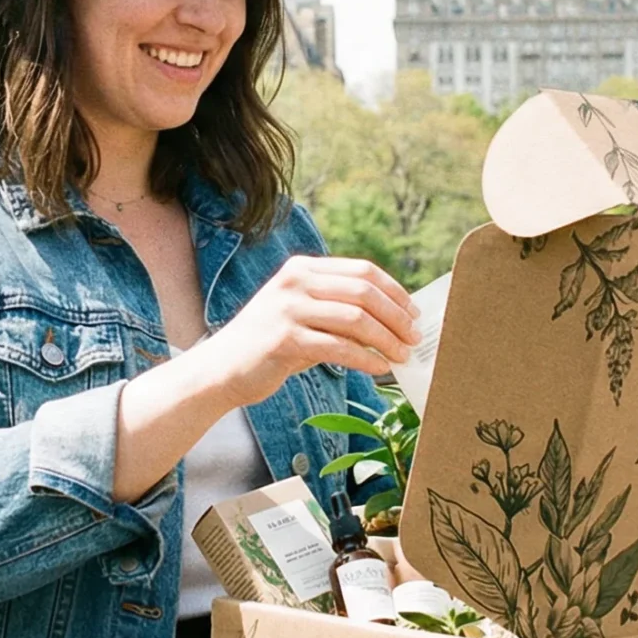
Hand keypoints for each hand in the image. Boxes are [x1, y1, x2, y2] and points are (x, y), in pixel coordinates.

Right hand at [193, 256, 418, 403]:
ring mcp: (288, 309)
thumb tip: (391, 321)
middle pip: (363, 292)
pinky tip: (378, 368)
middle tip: (414, 338)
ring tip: (402, 356)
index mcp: (303, 268)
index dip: (395, 291)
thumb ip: (337, 309)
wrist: (222, 368)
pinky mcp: (285, 339)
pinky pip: (339, 347)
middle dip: (396, 316)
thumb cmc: (270, 345)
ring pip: (355, 319)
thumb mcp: (302, 314)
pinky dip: (365, 358)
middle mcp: (295, 281)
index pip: (362, 271)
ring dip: (386, 340)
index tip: (414, 313)